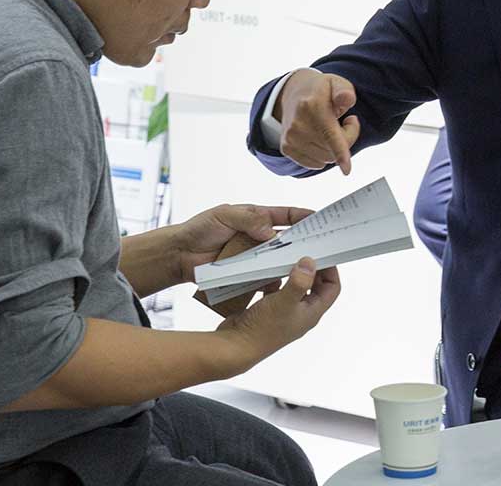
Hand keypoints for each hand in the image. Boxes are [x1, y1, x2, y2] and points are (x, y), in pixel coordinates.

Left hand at [174, 204, 312, 284]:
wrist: (179, 255)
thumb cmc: (199, 229)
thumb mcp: (224, 215)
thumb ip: (248, 219)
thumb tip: (271, 232)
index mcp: (258, 218)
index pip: (288, 216)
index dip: (305, 217)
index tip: (322, 220)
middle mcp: (259, 237)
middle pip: (288, 239)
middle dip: (303, 242)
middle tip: (320, 248)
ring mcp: (253, 256)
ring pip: (278, 259)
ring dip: (289, 263)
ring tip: (304, 268)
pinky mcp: (246, 273)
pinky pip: (264, 277)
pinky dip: (272, 280)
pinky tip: (281, 284)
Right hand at [215, 257, 340, 368]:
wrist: (235, 347)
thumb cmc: (261, 331)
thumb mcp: (284, 301)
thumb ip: (299, 282)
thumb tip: (310, 263)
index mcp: (311, 313)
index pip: (332, 288)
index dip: (330, 271)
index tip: (322, 255)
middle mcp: (301, 314)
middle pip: (315, 286)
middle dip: (311, 270)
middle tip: (304, 254)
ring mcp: (285, 313)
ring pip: (295, 288)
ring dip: (292, 274)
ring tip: (286, 260)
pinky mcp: (269, 311)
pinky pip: (276, 292)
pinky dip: (274, 281)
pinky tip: (267, 275)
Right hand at [276, 70, 360, 174]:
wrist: (294, 94)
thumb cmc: (322, 91)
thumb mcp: (337, 83)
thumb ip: (344, 91)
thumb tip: (346, 99)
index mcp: (312, 106)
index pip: (329, 134)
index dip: (340, 152)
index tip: (346, 170)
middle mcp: (298, 124)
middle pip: (333, 150)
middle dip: (347, 139)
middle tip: (345, 123)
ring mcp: (290, 138)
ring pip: (325, 159)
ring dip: (334, 148)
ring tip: (331, 128)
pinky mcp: (286, 148)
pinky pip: (314, 164)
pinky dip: (323, 155)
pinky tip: (320, 138)